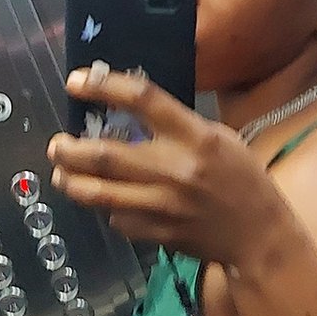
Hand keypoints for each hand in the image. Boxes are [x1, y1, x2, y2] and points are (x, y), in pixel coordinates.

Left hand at [48, 67, 296, 267]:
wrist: (259, 234)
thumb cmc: (240, 178)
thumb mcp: (217, 137)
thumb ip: (175, 124)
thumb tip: (128, 110)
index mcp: (195, 136)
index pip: (142, 99)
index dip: (103, 85)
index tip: (75, 81)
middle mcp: (175, 169)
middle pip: (106, 155)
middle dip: (70, 150)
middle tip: (57, 145)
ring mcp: (163, 205)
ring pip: (100, 193)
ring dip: (72, 182)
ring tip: (60, 174)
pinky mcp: (157, 232)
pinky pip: (117, 218)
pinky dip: (105, 208)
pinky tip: (102, 201)